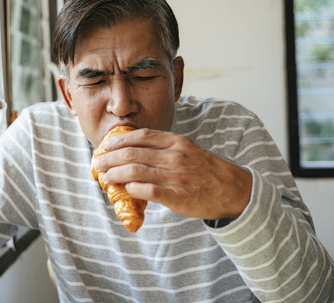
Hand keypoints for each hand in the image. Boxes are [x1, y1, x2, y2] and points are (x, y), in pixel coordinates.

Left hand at [92, 128, 251, 220]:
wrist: (234, 190)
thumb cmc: (207, 170)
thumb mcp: (189, 149)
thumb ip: (165, 148)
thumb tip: (136, 151)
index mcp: (176, 142)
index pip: (141, 136)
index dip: (119, 140)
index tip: (106, 145)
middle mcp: (174, 156)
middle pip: (131, 153)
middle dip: (109, 158)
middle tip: (98, 163)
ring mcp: (175, 176)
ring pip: (134, 172)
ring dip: (114, 174)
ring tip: (105, 177)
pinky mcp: (176, 196)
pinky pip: (146, 191)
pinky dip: (131, 189)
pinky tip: (125, 190)